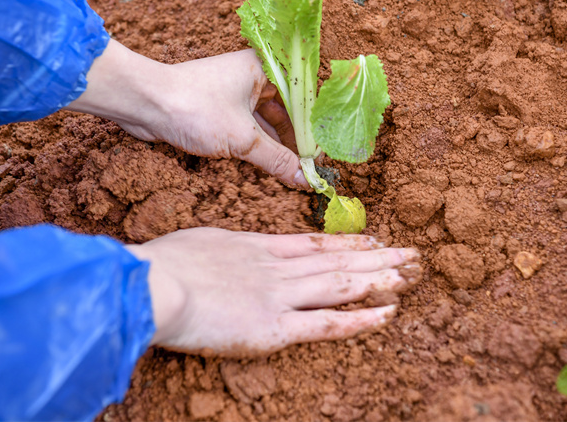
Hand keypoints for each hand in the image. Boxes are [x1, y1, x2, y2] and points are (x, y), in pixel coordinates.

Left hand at [66, 40, 306, 187]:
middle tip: (310, 168)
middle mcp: (253, 76)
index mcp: (265, 68)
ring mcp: (234, 92)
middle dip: (297, 140)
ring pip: (267, 121)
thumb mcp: (243, 139)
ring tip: (293, 172)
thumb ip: (277, 160)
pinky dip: (258, 146)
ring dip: (278, 146)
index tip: (323, 154)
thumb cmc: (194, 108)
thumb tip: (306, 179)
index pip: (303, 97)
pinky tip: (270, 166)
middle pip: (287, 110)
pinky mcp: (218, 108)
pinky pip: (248, 127)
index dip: (316, 126)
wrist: (143, 104)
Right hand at [126, 228, 420, 356]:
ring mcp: (280, 295)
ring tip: (411, 273)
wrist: (154, 285)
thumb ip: (224, 249)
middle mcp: (277, 267)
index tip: (373, 239)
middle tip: (412, 253)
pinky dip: (361, 318)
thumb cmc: (164, 264)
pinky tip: (388, 312)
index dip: (347, 242)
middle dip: (378, 257)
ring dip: (379, 279)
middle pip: (337, 260)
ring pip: (341, 284)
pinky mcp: (275, 326)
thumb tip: (229, 251)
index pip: (314, 243)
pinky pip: (328, 323)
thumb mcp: (200, 243)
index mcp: (257, 246)